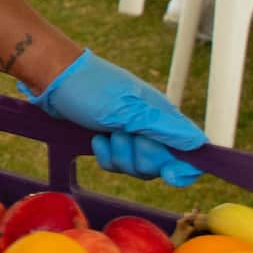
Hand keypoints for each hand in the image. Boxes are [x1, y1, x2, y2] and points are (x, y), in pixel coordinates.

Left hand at [24, 50, 206, 186]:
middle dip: (140, 157)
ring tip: (106, 134)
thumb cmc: (91, 87)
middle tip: (122, 135)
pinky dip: (106, 156)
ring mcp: (131, 132)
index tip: (169, 174)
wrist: (54, 78)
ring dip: (120, 156)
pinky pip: (117, 164)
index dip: (185, 167)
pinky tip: (96, 139)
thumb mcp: (127, 109)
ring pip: (138, 167)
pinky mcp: (111, 139)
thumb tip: (198, 144)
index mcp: (162, 115)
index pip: (190, 149)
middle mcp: (151, 125)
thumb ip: (163, 128)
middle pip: (162, 164)